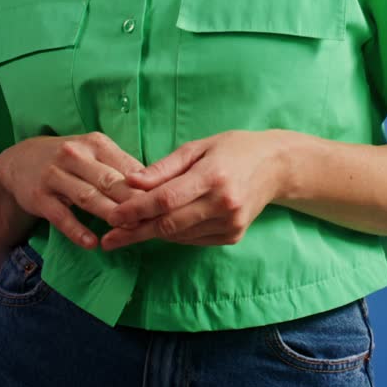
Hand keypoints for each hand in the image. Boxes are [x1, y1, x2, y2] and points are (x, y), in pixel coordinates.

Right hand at [0, 133, 147, 251]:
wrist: (20, 160)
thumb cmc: (70, 159)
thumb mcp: (94, 152)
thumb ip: (121, 166)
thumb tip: (156, 185)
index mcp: (95, 143)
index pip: (127, 166)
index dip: (147, 187)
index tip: (164, 203)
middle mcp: (75, 155)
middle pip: (109, 181)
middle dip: (132, 201)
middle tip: (152, 219)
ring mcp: (55, 176)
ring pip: (87, 197)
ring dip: (109, 214)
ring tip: (128, 230)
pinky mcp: (39, 197)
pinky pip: (60, 216)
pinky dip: (77, 230)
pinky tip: (92, 243)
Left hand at [100, 130, 286, 250]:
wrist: (276, 166)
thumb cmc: (233, 150)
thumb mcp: (198, 147)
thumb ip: (164, 167)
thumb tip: (131, 182)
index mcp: (212, 176)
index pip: (166, 199)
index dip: (136, 210)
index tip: (112, 217)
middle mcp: (223, 203)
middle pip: (169, 225)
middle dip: (136, 231)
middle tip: (110, 238)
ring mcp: (231, 223)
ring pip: (179, 236)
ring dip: (153, 234)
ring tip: (129, 231)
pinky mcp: (234, 236)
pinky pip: (194, 240)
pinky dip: (175, 235)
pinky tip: (162, 227)